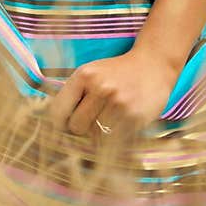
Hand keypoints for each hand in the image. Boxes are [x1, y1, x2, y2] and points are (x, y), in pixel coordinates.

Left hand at [45, 43, 176, 140]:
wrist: (153, 65)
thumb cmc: (116, 73)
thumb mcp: (91, 74)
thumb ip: (72, 96)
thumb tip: (52, 127)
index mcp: (84, 75)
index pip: (58, 111)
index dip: (58, 123)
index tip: (64, 126)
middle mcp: (100, 87)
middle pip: (76, 127)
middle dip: (81, 128)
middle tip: (93, 119)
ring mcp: (118, 103)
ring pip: (95, 137)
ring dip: (100, 133)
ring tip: (110, 119)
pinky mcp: (134, 117)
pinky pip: (114, 139)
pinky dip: (115, 136)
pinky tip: (122, 121)